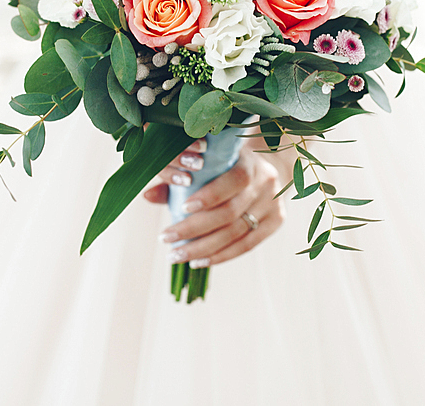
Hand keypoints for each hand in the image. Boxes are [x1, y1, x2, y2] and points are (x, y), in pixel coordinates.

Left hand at [143, 142, 284, 267]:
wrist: (271, 166)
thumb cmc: (228, 164)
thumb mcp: (210, 163)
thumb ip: (179, 179)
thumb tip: (147, 196)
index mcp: (250, 162)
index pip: (234, 180)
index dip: (209, 196)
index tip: (181, 208)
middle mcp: (265, 184)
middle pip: (230, 213)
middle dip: (194, 229)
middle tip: (166, 239)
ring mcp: (274, 204)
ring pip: (236, 234)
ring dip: (203, 248)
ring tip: (177, 255)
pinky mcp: (277, 222)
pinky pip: (247, 246)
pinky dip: (221, 256)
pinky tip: (199, 261)